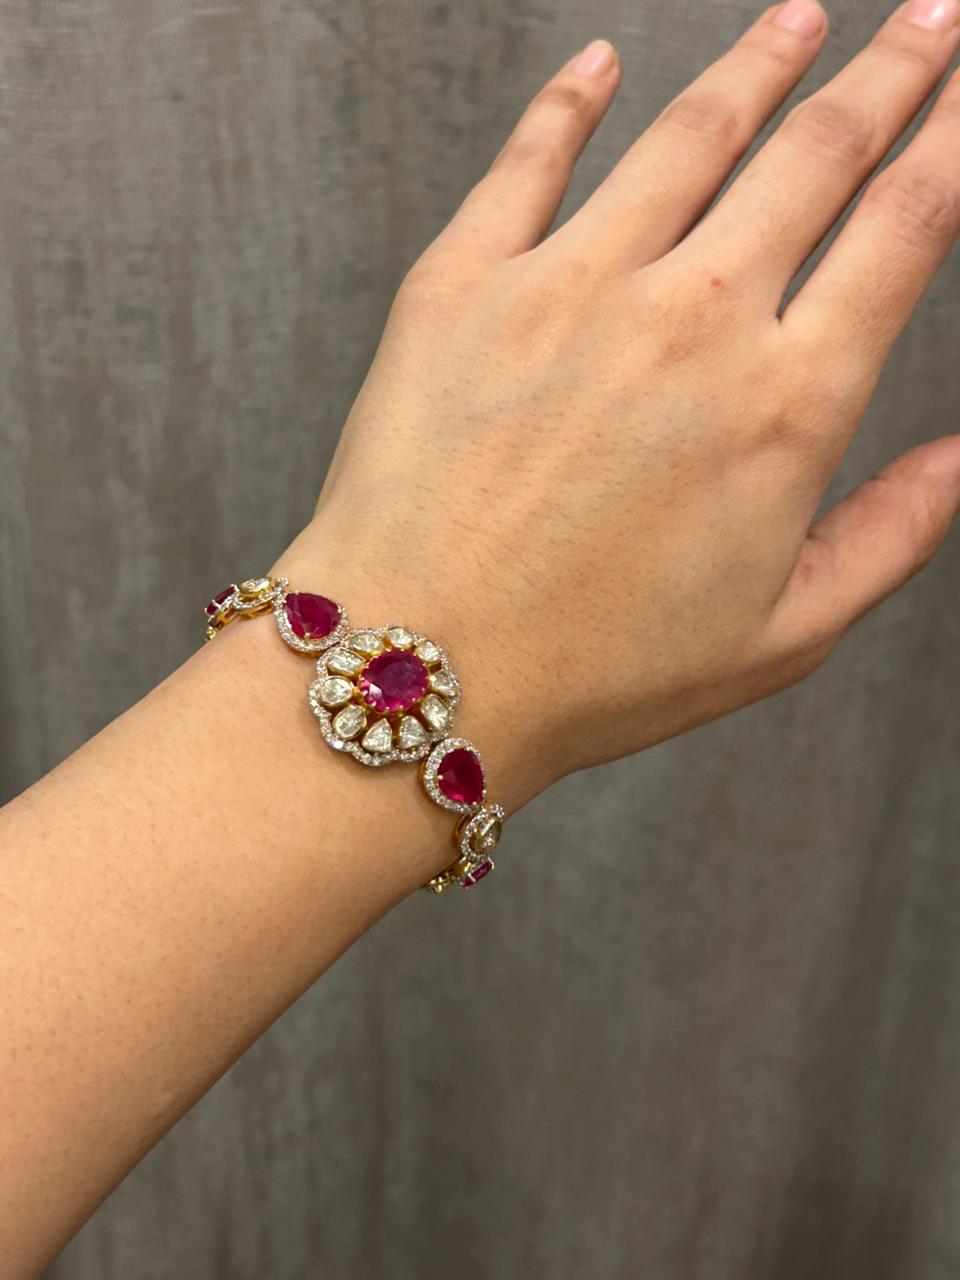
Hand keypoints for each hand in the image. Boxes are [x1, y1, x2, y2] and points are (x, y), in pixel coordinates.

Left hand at [277, 0, 959, 809]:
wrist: (425, 666)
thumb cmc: (596, 670)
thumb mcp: (781, 634)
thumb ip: (889, 536)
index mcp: (784, 402)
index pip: (904, 225)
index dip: (952, 136)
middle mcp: (692, 319)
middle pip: (815, 153)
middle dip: (885, 72)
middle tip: (925, 14)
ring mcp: (572, 287)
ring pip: (688, 135)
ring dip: (756, 65)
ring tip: (797, 19)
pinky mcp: (465, 284)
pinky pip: (529, 160)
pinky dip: (569, 101)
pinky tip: (599, 65)